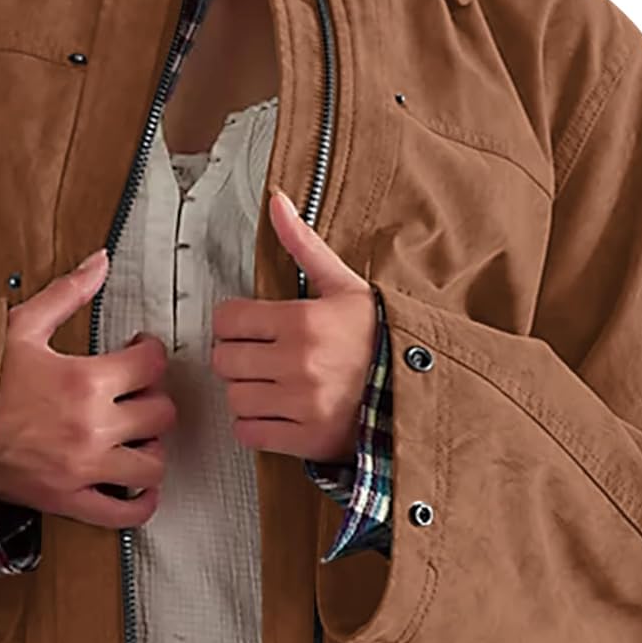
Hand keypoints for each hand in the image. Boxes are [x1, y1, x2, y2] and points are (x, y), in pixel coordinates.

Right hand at [0, 248, 175, 528]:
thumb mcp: (19, 326)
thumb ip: (67, 294)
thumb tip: (98, 263)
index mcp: (85, 380)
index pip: (151, 364)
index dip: (151, 351)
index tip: (140, 351)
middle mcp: (92, 426)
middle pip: (160, 414)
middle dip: (154, 398)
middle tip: (138, 393)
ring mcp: (82, 468)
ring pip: (152, 463)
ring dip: (151, 448)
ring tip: (135, 435)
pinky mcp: (67, 499)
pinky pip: (123, 512)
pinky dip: (140, 503)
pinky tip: (139, 486)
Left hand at [208, 189, 375, 461]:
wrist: (417, 390)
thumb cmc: (380, 337)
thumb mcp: (345, 285)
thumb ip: (303, 246)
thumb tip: (277, 204)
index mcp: (304, 321)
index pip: (228, 319)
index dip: (234, 322)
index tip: (249, 327)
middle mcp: (298, 362)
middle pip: (224, 359)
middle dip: (237, 356)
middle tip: (259, 357)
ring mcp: (301, 403)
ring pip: (234, 397)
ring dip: (246, 392)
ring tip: (271, 384)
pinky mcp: (305, 438)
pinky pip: (249, 433)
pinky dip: (255, 426)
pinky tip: (277, 411)